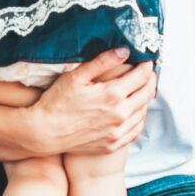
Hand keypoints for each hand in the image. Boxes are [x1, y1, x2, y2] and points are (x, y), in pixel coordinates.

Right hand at [24, 48, 157, 155]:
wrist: (43, 133)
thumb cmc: (57, 102)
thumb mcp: (77, 76)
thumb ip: (103, 61)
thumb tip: (125, 51)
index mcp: (113, 95)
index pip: (142, 76)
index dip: (147, 66)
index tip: (147, 61)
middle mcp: (119, 115)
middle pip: (147, 93)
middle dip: (150, 80)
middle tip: (147, 72)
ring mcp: (117, 132)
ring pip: (144, 112)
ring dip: (145, 98)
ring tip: (141, 89)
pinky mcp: (113, 145)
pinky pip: (136, 130)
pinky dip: (139, 118)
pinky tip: (135, 111)